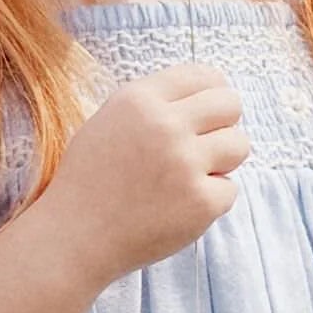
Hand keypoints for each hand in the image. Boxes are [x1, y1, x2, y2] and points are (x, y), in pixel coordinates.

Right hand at [42, 65, 247, 284]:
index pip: (203, 75)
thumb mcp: (109, 121)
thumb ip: (154, 104)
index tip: (210, 111)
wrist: (73, 237)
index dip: (213, 92)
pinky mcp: (201, 202)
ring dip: (222, 161)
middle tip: (206, 145)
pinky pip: (230, 190)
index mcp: (139, 99)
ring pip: (239, 145)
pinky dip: (210, 200)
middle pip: (230, 104)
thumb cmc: (90, 180)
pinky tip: (178, 207)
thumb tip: (207, 97)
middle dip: (224, 124)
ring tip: (191, 176)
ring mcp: (185, 164)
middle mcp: (165, 125)